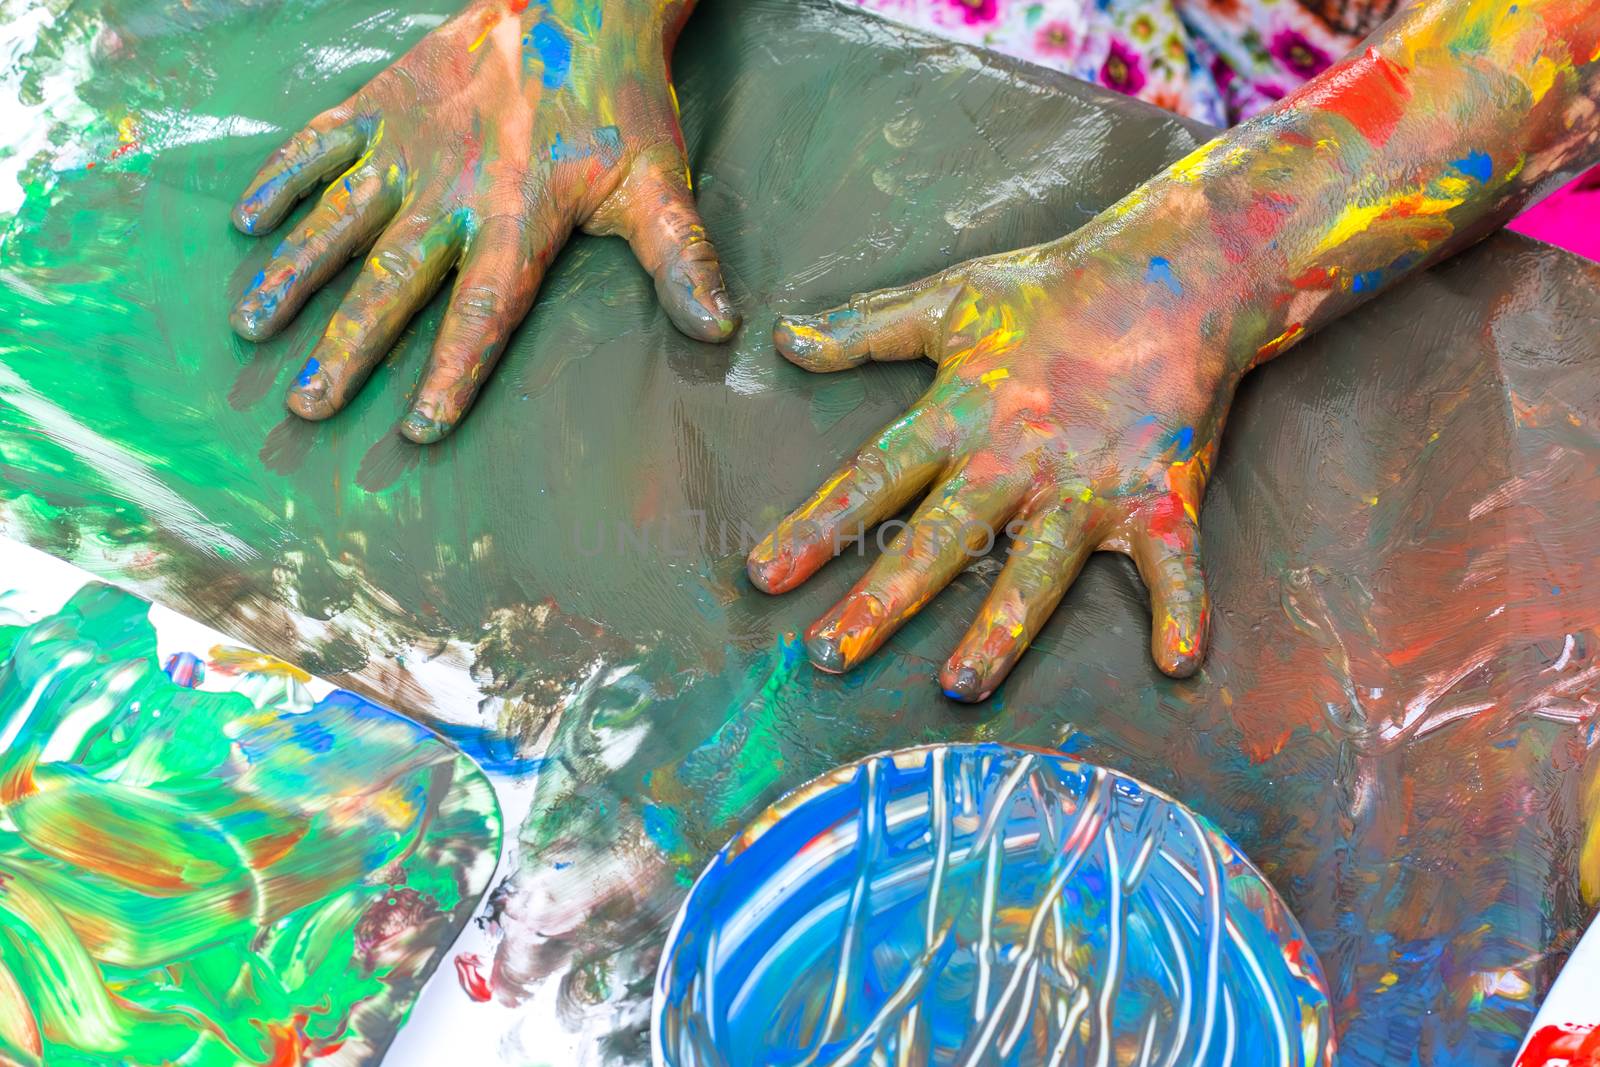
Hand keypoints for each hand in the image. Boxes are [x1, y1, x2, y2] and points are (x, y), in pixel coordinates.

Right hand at [230, 0, 733, 441]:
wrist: (578, 0)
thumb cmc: (619, 104)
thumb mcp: (659, 183)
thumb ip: (680, 258)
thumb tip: (720, 331)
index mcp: (519, 219)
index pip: (483, 312)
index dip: (454, 372)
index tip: (419, 428)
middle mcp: (453, 190)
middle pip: (392, 281)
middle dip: (348, 347)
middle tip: (307, 406)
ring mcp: (409, 145)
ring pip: (340, 217)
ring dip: (296, 274)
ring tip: (252, 328)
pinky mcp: (383, 101)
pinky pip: (320, 140)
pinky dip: (282, 176)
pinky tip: (245, 223)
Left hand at [748, 239, 1238, 700]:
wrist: (1176, 272)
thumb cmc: (1055, 289)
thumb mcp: (951, 299)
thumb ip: (866, 328)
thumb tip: (786, 339)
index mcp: (961, 412)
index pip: (874, 477)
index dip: (818, 527)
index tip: (764, 578)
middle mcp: (1015, 458)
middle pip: (939, 538)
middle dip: (883, 600)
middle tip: (829, 656)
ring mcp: (1088, 484)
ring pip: (1037, 569)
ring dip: (1001, 628)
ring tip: (960, 686)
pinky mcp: (1159, 496)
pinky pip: (1172, 561)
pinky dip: (1183, 608)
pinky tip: (1177, 663)